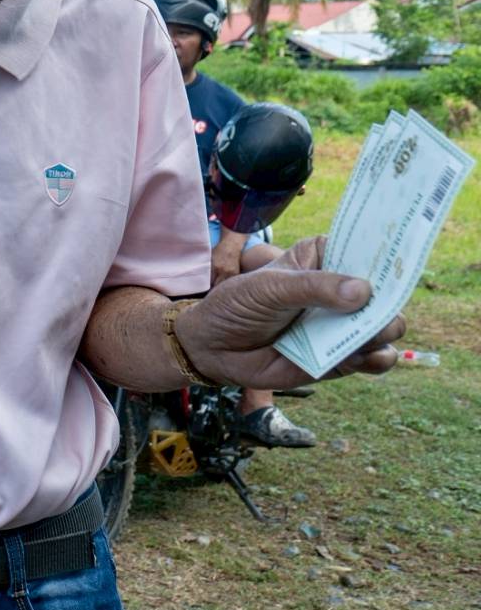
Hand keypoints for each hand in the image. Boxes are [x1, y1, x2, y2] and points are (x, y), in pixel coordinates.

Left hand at [177, 235, 403, 387]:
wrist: (212, 348)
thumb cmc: (237, 306)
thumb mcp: (267, 288)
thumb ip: (312, 288)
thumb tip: (363, 291)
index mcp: (323, 260)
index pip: (365, 250)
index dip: (385, 253)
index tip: (397, 259)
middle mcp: (340, 291)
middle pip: (385, 292)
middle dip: (390, 299)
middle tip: (379, 309)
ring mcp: (342, 326)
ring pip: (385, 326)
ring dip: (384, 331)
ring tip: (367, 334)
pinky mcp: (340, 357)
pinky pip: (372, 359)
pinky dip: (375, 359)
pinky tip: (363, 356)